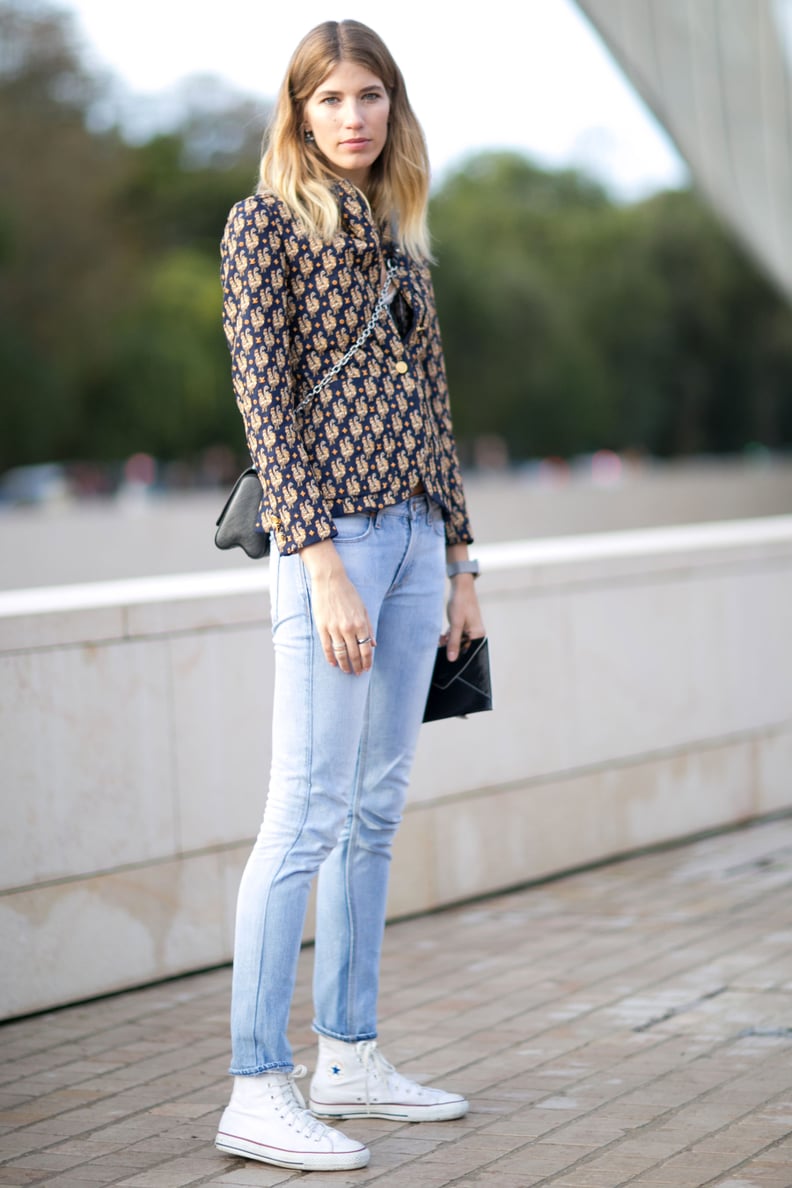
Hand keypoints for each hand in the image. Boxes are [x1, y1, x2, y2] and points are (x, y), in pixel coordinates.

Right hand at [299, 539, 375, 674]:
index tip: (366, 668)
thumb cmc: (348, 593)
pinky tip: (333, 664)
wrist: (330, 580)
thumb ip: (369, 627)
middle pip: (354, 653)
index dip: (367, 661)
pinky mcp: (322, 627)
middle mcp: (348, 628)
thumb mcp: (363, 608)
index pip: (366, 649)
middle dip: (357, 666)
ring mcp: (334, 628)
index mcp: (361, 623)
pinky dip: (330, 657)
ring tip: (346, 671)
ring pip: (341, 653)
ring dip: (344, 665)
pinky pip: (327, 647)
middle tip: (358, 673)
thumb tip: (374, 644)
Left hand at [442, 573, 484, 661]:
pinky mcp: (463, 625)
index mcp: (478, 635)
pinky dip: (448, 636)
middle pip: (462, 647)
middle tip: (440, 647)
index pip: (468, 652)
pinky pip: (455, 635)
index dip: (457, 656)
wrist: (460, 586)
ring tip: (439, 641)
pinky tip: (441, 637)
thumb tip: (452, 659)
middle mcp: (476, 633)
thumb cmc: (460, 603)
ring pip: (457, 641)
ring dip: (448, 642)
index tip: (446, 659)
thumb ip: (454, 642)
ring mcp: (469, 629)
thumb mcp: (455, 625)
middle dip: (451, 648)